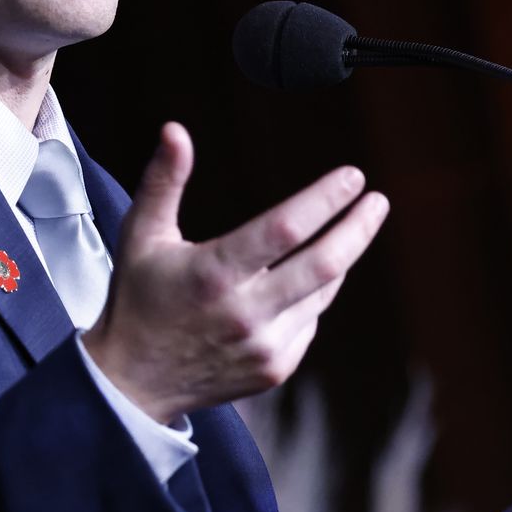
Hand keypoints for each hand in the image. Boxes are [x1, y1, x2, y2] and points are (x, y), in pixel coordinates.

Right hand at [81, 122, 388, 424]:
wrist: (134, 381)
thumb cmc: (138, 297)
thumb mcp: (140, 234)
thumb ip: (163, 181)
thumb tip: (175, 130)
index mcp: (213, 274)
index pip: (285, 229)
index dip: (325, 200)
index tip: (353, 176)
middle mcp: (245, 313)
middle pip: (324, 265)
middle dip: (358, 228)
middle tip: (377, 201)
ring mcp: (264, 347)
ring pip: (323, 293)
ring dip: (341, 257)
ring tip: (351, 228)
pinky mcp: (275, 369)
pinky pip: (310, 321)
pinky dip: (313, 294)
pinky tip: (303, 278)